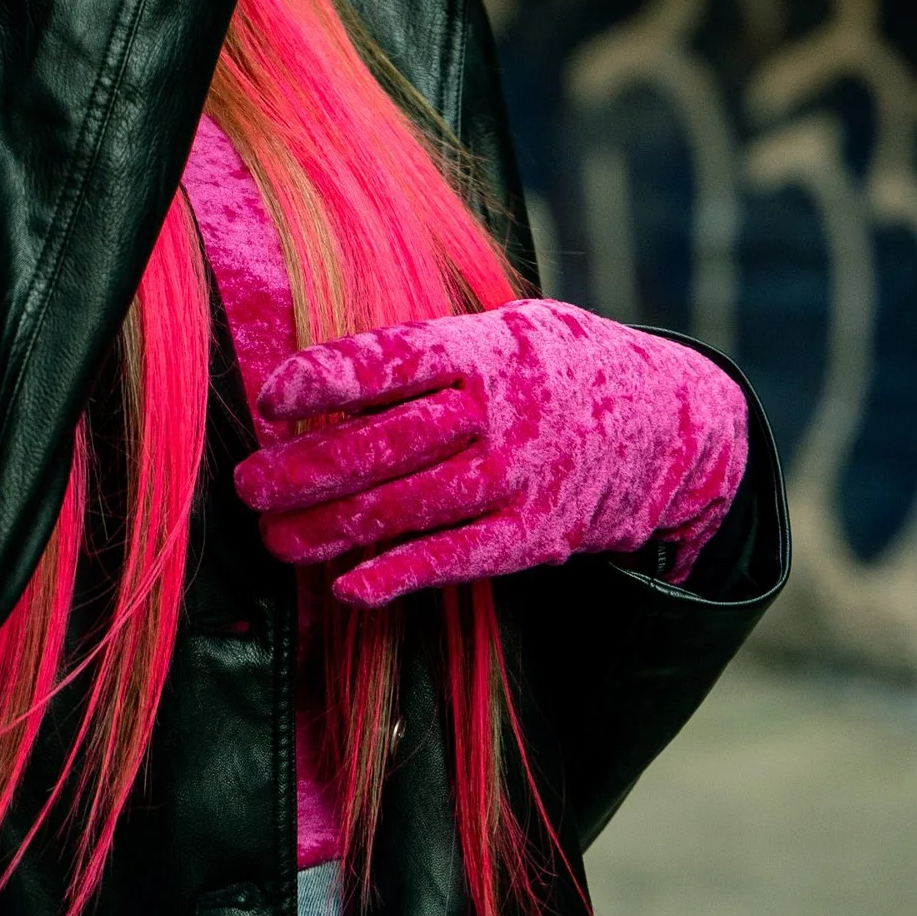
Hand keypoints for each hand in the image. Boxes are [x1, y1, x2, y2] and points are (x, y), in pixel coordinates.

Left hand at [233, 298, 747, 608]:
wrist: (670, 419)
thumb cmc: (558, 367)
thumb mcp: (505, 330)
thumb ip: (430, 355)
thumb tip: (330, 382)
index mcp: (481, 348)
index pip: (389, 360)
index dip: (325, 379)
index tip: (270, 398)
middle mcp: (496, 412)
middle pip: (383, 442)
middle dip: (303, 468)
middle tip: (246, 486)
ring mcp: (516, 477)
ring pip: (406, 506)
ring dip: (329, 528)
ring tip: (274, 537)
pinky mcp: (532, 534)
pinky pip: (455, 558)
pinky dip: (398, 574)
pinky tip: (348, 585)